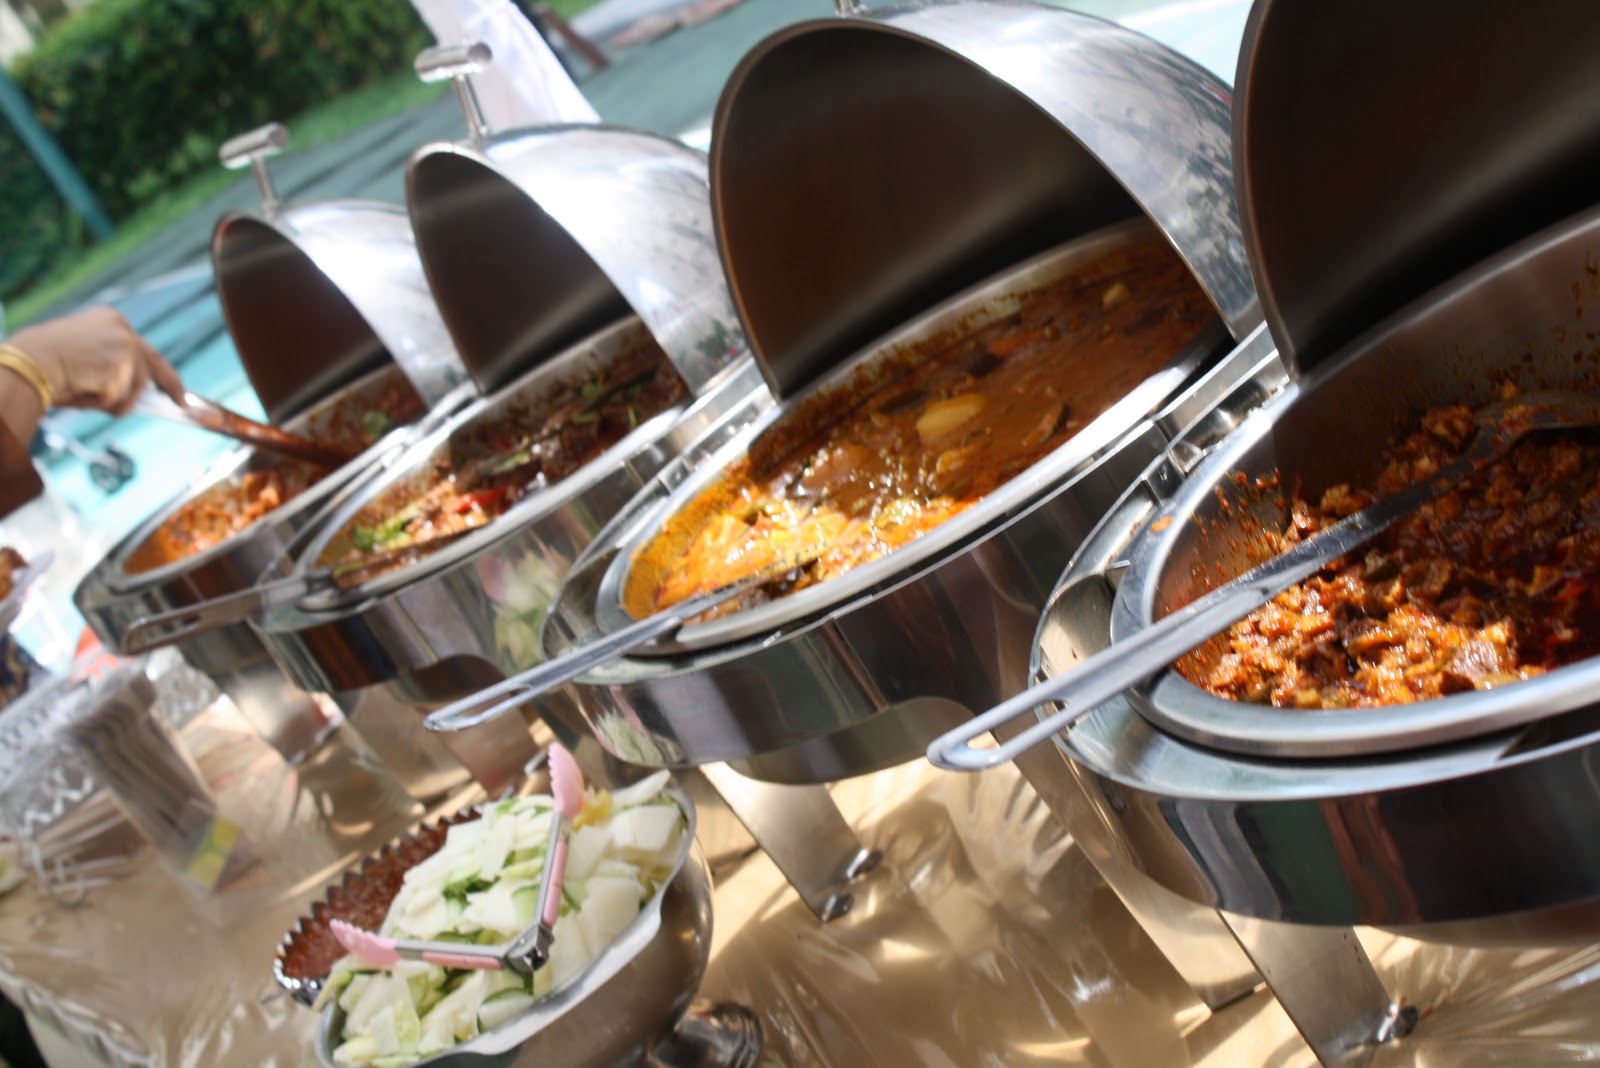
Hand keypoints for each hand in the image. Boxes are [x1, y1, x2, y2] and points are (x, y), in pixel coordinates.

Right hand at [7, 306, 183, 414]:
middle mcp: (123, 330)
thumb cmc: (40, 360)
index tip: (170, 384)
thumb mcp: (79, 352)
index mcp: (110, 320)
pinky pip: (120, 401)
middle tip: (180, 401)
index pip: (142, 348)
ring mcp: (124, 349)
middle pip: (153, 364)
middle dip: (170, 385)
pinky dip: (103, 405)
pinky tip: (82, 392)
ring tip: (84, 393)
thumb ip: (107, 363)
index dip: (156, 369)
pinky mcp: (121, 369)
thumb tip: (129, 391)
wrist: (27, 363)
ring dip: (113, 401)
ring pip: (133, 389)